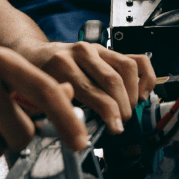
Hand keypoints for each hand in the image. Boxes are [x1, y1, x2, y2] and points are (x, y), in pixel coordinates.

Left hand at [22, 41, 156, 134]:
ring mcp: (96, 48)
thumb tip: (79, 122)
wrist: (33, 54)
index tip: (114, 129)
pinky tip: (141, 94)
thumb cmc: (36, 79)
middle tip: (120, 125)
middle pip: (112, 81)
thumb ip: (56, 107)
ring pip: (126, 68)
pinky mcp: (107, 49)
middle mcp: (80, 52)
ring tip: (127, 111)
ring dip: (132, 94)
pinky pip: (135, 58)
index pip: (91, 90)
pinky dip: (145, 77)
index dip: (107, 113)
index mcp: (60, 64)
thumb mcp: (36, 97)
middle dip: (121, 108)